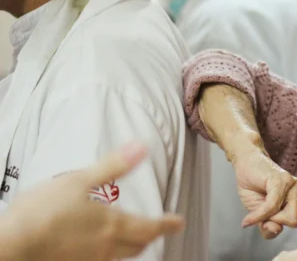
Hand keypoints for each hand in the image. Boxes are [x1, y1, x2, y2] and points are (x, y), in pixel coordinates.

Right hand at [4, 143, 183, 260]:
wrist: (12, 246)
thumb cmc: (43, 212)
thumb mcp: (80, 180)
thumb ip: (113, 166)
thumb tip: (141, 147)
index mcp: (113, 225)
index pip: (151, 227)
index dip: (167, 224)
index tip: (178, 222)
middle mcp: (106, 248)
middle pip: (137, 245)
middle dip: (150, 236)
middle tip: (156, 230)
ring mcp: (89, 260)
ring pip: (119, 256)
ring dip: (130, 247)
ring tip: (130, 239)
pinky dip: (106, 254)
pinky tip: (96, 248)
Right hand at [231, 144, 296, 241]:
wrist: (248, 165)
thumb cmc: (257, 190)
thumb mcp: (262, 217)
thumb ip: (270, 228)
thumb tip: (276, 230)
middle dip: (278, 222)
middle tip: (267, 214)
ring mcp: (295, 185)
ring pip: (289, 216)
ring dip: (269, 217)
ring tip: (261, 207)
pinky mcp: (282, 181)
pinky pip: (272, 207)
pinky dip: (257, 216)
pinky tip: (248, 220)